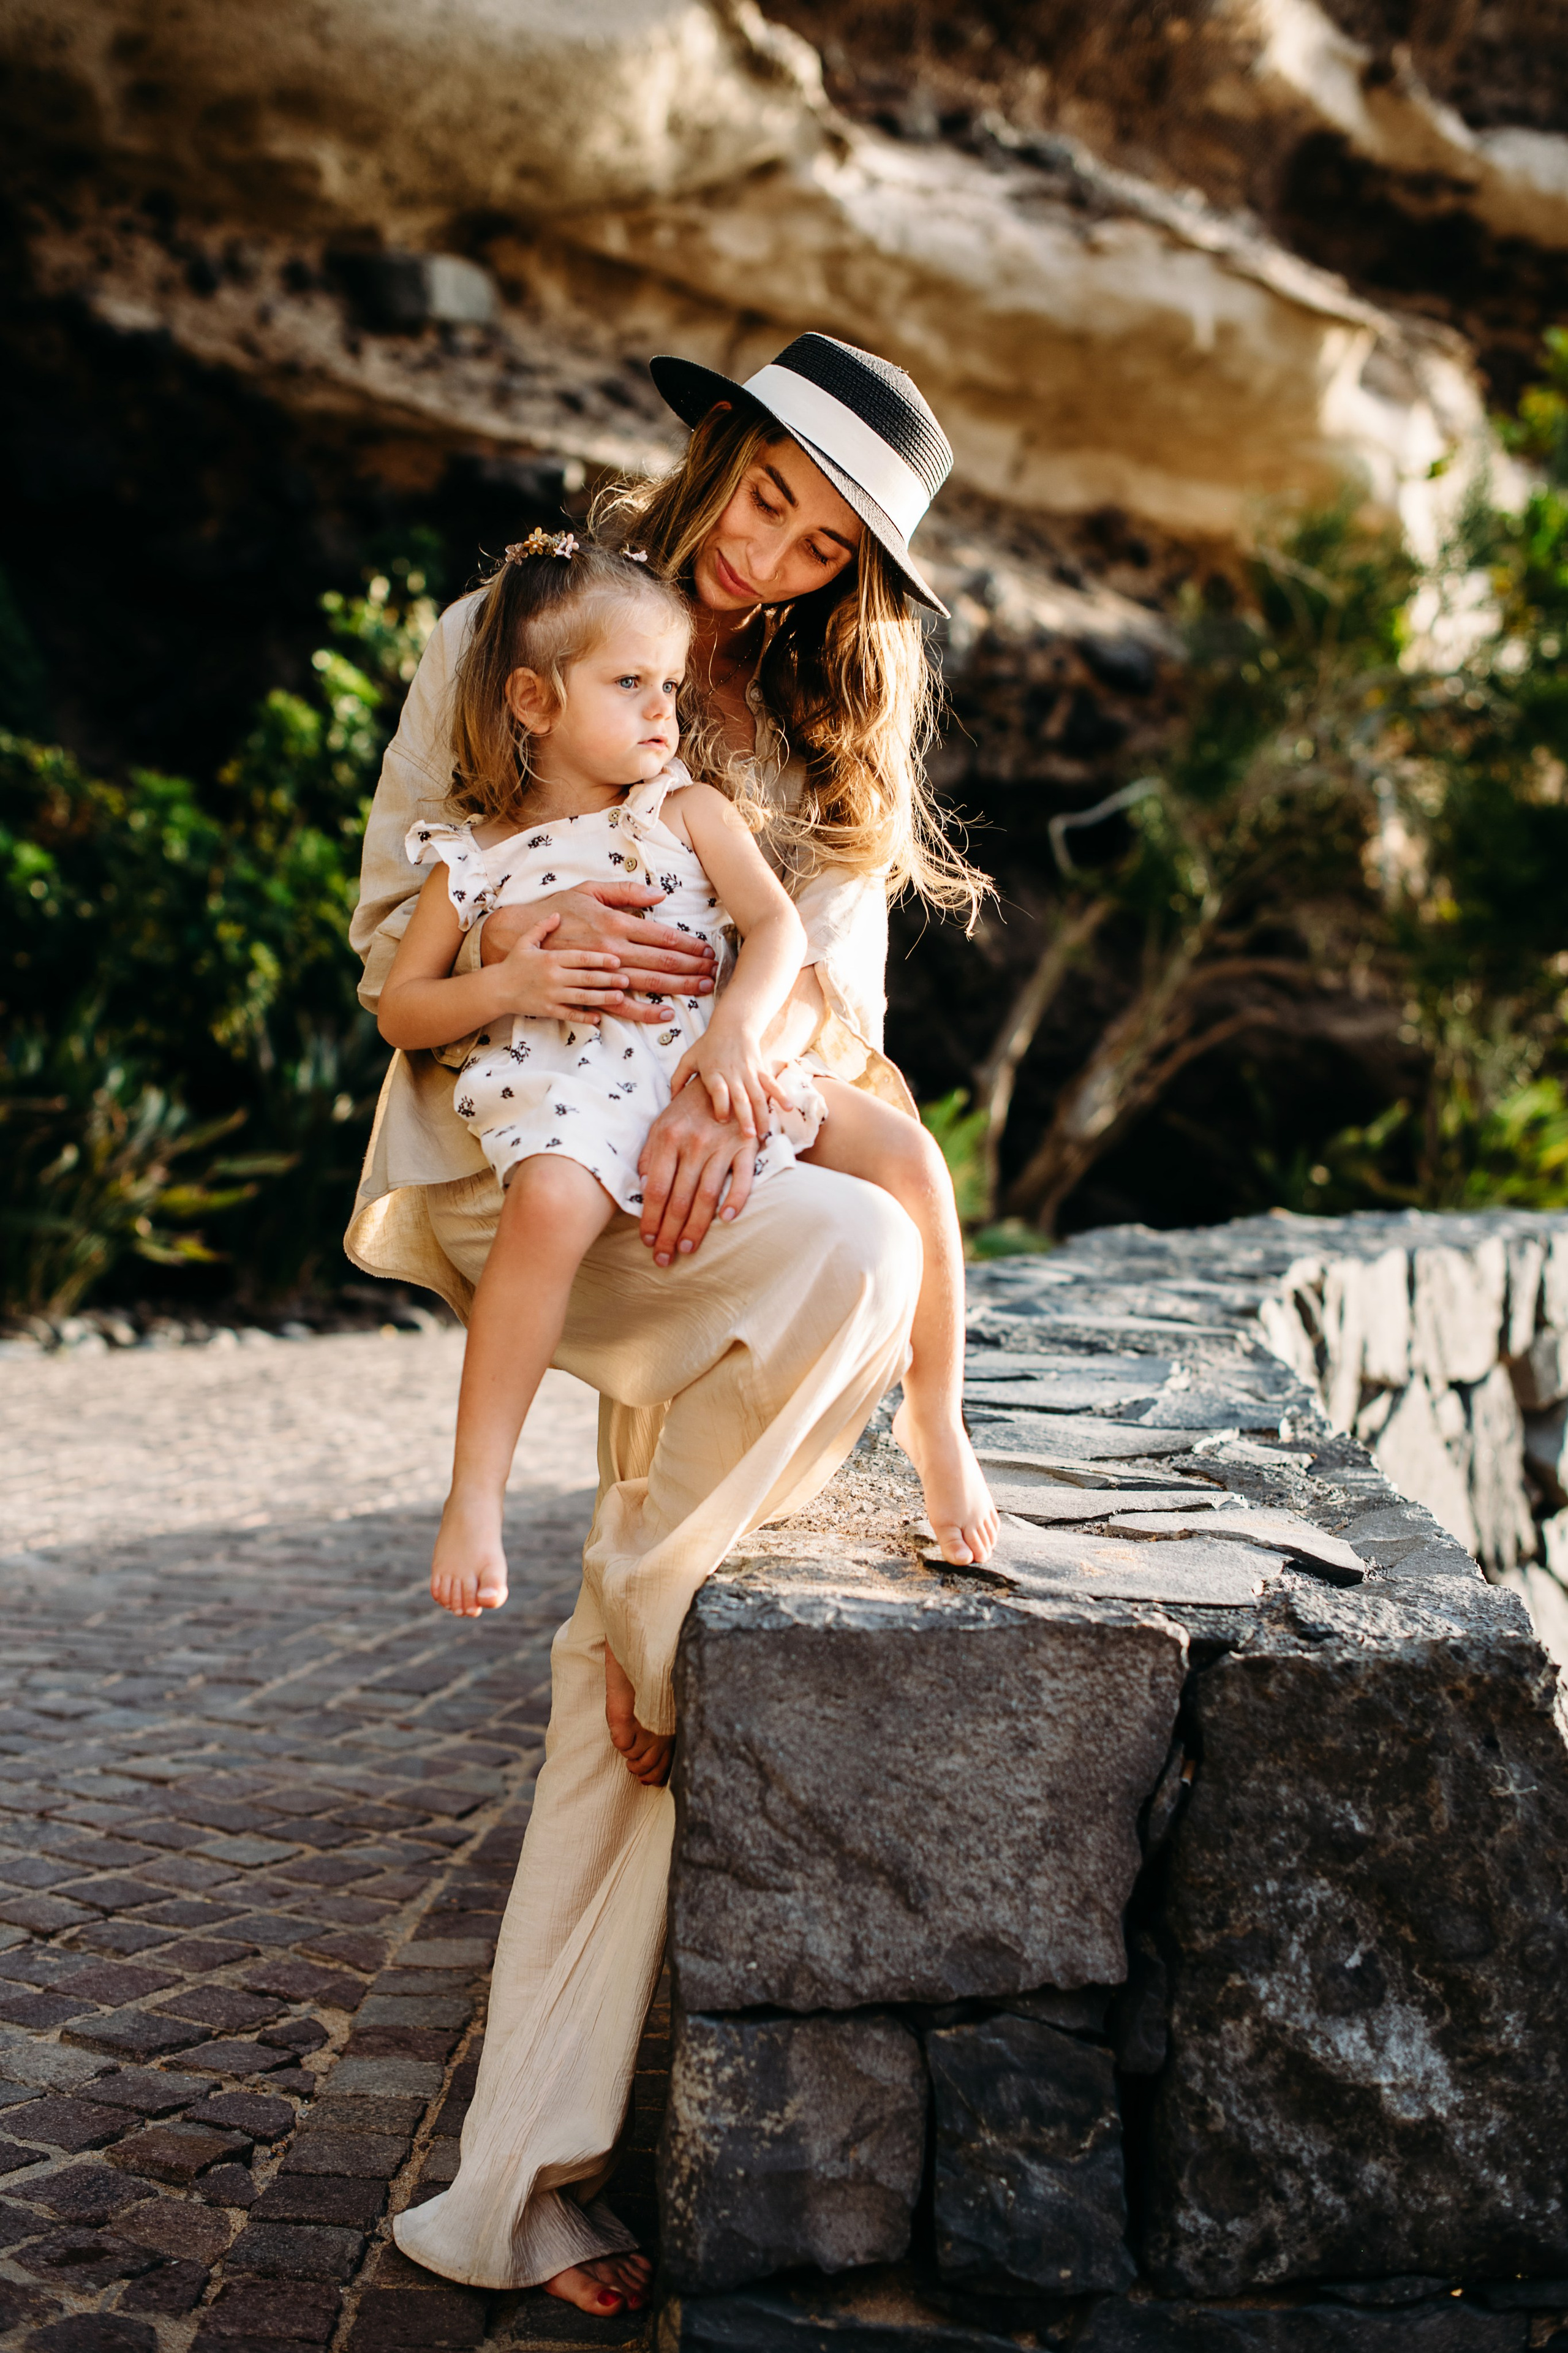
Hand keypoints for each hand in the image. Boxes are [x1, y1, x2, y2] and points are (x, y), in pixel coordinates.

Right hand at [481, 883, 715, 1024]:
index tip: (707, 950)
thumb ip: (625, 891)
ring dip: (676, 989)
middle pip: (660, 963)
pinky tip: (665, 1015)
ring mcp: (600, 973)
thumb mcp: (589, 890)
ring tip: (700, 991)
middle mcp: (611, 950)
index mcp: (614, 924)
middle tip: (714, 973)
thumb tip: (660, 894)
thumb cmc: (557, 910)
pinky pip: (621, 1006)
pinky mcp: (588, 991)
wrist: (517, 937)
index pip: (661, 936)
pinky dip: (644, 1012)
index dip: (687, 945)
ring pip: (647, 985)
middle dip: (691, 968)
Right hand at [493, 912, 630, 1023]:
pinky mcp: (547, 1010)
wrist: (496, 989)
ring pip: (581, 997)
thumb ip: (542, 927)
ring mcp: (550, 995)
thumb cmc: (513, 963)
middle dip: (608, 979)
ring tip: (619, 996)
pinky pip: (569, 1014)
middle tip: (627, 979)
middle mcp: (552, 976)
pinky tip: (598, 1017)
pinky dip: (584, 1016)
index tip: (617, 960)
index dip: (600, 959)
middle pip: (586, 977)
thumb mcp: (525, 941)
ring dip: (602, 997)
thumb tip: (557, 914)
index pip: (580, 957)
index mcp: (550, 958)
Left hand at [637, 1082, 758, 1263]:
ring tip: (686, 1249)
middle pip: (679, 1199)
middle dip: (669, 1233)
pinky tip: (726, 1220)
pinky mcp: (746, 1146)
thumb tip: (641, 1191)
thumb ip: (650, 1157)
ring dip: (696, 1227)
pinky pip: (742, 1178)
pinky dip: (736, 1200)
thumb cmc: (686, 1109)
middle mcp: (693, 1143)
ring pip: (707, 1195)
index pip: (655, 1189)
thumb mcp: (659, 1125)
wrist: (722, 1078)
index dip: (650, 1219)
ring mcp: (721, 1145)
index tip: (646, 1241)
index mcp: (667, 1138)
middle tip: (663, 1258)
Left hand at [670, 1023, 786, 1139]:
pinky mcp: (760, 1069)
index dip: (721, 1105)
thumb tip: (671, 1101)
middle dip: (745, 1117)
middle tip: (748, 1136)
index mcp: (713, 1072)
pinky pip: (771, 1084)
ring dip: (762, 1114)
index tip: (722, 1120)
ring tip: (764, 1133)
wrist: (733, 1024)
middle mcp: (732, 1073)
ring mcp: (748, 1072)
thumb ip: (678, 1079)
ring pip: (757, 1095)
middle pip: (740, 1097)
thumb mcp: (688, 1058)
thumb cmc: (708, 1044)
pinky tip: (788, 1109)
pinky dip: (781, 1096)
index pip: (718, 1091)